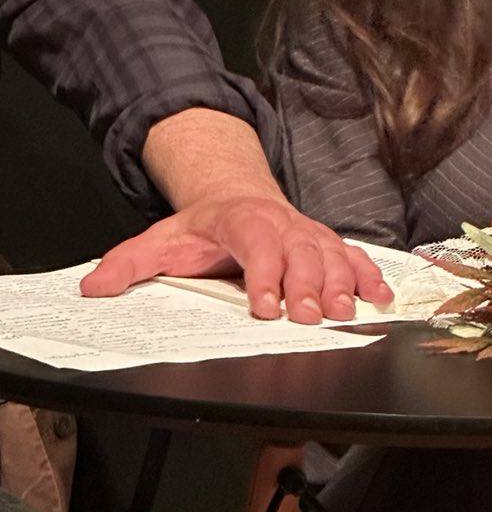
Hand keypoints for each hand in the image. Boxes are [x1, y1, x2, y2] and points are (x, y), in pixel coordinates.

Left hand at [79, 195, 392, 323]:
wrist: (232, 193)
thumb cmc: (201, 226)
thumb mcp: (158, 239)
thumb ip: (128, 263)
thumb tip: (94, 286)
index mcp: (240, 220)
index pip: (255, 242)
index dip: (263, 274)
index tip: (264, 307)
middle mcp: (280, 222)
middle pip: (300, 250)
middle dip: (307, 285)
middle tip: (309, 318)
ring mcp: (306, 231)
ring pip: (331, 253)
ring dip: (340, 283)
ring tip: (344, 313)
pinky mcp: (325, 242)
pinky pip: (352, 255)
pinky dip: (368, 275)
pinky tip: (378, 298)